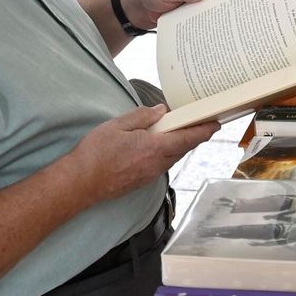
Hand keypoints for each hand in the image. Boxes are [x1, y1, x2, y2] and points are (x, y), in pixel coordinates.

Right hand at [68, 106, 219, 203]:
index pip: (187, 138)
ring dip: (180, 145)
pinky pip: (162, 165)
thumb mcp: (118, 125)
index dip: (204, 131)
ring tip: (180, 131)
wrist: (80, 183)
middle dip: (194, 136)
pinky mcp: (142, 181)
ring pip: (173, 157)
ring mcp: (150, 175)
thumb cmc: (95, 153)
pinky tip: (159, 146)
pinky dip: (167, 153)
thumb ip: (142, 116)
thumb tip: (161, 111)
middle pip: (183, 148)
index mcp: (154, 147)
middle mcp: (157, 164)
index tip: (216, 123)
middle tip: (200, 122)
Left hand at [118, 0, 231, 31]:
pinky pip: (203, 22)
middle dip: (232, 6)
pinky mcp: (191, 17)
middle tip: (243, 19)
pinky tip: (214, 38)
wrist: (134, 6)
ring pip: (214, 11)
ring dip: (220, 20)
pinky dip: (208, 28)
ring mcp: (197, 4)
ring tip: (232, 33)